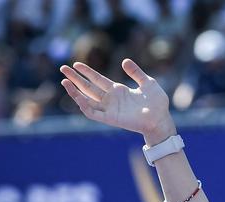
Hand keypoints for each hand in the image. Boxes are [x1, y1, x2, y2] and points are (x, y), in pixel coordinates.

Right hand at [60, 59, 174, 142]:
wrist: (161, 118)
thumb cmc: (157, 103)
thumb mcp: (148, 83)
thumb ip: (136, 72)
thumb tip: (124, 61)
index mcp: (118, 90)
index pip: (98, 79)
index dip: (87, 72)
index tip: (76, 64)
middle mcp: (111, 99)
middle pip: (88, 87)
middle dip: (75, 79)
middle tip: (63, 68)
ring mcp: (110, 109)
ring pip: (87, 100)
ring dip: (75, 91)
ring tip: (64, 81)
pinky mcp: (110, 118)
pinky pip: (93, 113)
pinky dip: (84, 105)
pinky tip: (77, 96)